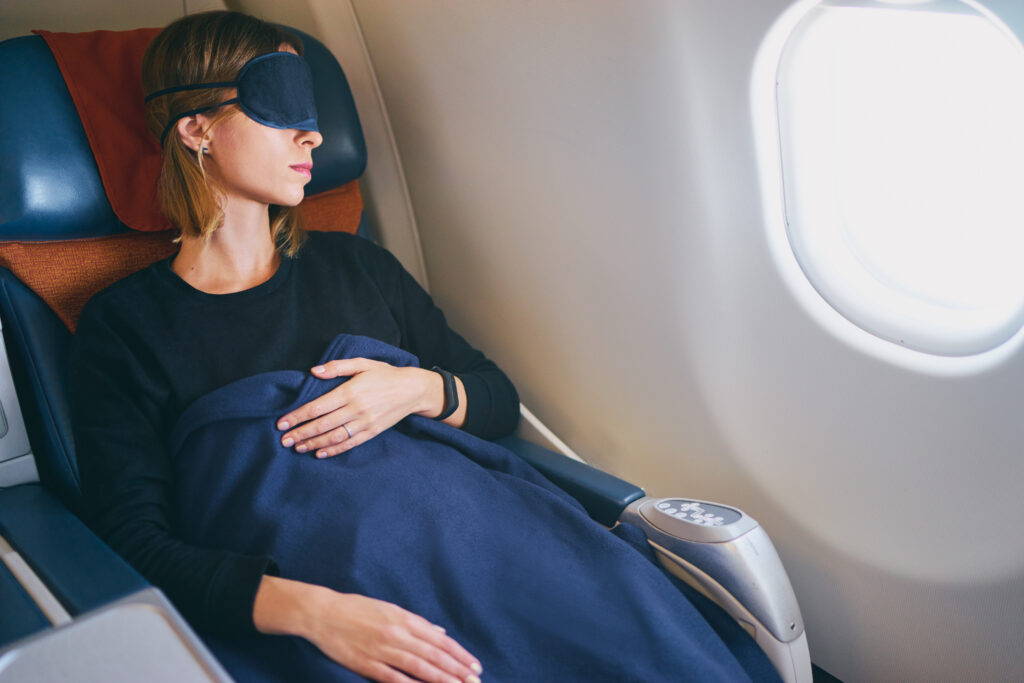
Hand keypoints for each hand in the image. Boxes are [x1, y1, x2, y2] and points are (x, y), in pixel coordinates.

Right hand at [254, 577, 481, 682]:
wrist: (323, 612)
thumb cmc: (357, 609)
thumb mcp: (390, 608)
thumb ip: (416, 622)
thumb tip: (439, 631)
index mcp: (404, 618)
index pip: (439, 639)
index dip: (459, 653)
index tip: (474, 665)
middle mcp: (397, 633)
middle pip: (433, 654)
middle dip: (457, 669)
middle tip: (475, 681)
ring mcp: (382, 649)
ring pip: (418, 667)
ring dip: (441, 679)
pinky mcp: (366, 663)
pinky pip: (393, 678)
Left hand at [277, 358, 440, 457]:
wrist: (413, 390)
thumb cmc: (385, 374)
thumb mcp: (363, 363)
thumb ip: (337, 367)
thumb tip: (313, 372)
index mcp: (351, 390)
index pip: (318, 406)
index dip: (298, 416)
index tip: (282, 423)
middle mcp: (357, 408)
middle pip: (323, 424)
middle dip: (300, 433)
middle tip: (283, 440)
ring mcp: (365, 422)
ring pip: (334, 436)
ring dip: (313, 443)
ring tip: (296, 448)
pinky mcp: (373, 431)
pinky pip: (350, 443)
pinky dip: (334, 450)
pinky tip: (320, 453)